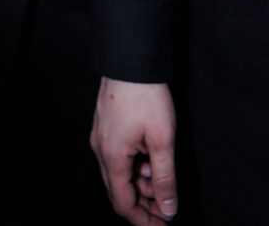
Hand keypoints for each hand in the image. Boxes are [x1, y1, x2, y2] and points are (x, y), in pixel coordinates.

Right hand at [92, 79, 178, 221]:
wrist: (131, 60)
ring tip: (162, 180)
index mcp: (112, 158)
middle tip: (166, 209)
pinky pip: (117, 157)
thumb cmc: (146, 95)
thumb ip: (164, 179)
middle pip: (119, 191)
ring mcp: (101, 137)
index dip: (143, 220)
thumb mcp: (162, 141)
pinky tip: (150, 159)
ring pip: (118, 174)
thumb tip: (168, 209)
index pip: (123, 204)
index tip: (162, 225)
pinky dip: (134, 166)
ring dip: (140, 184)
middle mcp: (101, 150)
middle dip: (143, 204)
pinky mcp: (105, 126)